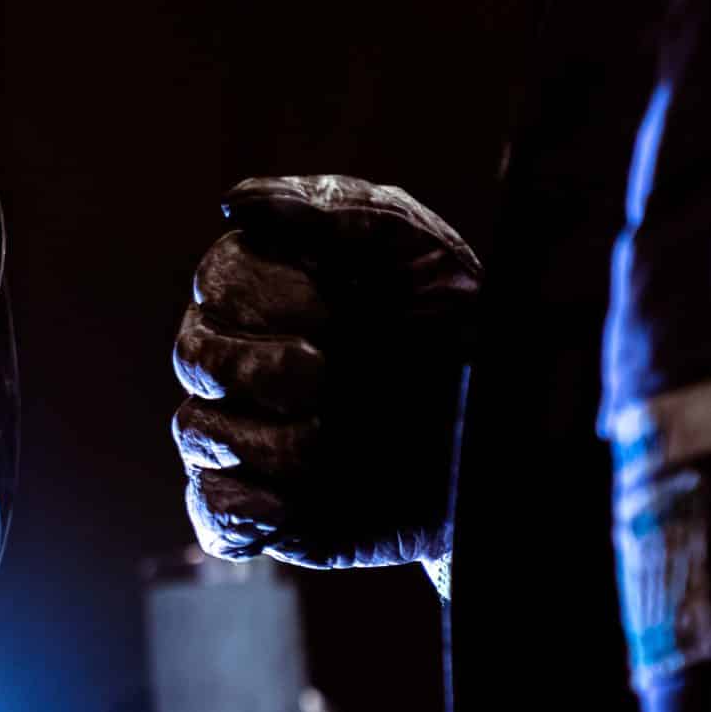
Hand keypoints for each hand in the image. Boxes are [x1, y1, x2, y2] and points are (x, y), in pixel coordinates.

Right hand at [171, 175, 478, 570]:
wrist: (516, 443)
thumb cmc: (470, 334)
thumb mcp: (422, 253)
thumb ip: (335, 211)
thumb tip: (236, 201)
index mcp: (280, 294)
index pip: (218, 281)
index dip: (262, 298)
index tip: (331, 309)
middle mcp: (253, 362)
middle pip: (194, 355)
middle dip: (258, 368)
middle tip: (327, 375)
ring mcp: (254, 436)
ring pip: (198, 433)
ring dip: (268, 440)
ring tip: (333, 443)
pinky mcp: (268, 510)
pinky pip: (210, 511)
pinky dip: (236, 510)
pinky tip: (286, 506)